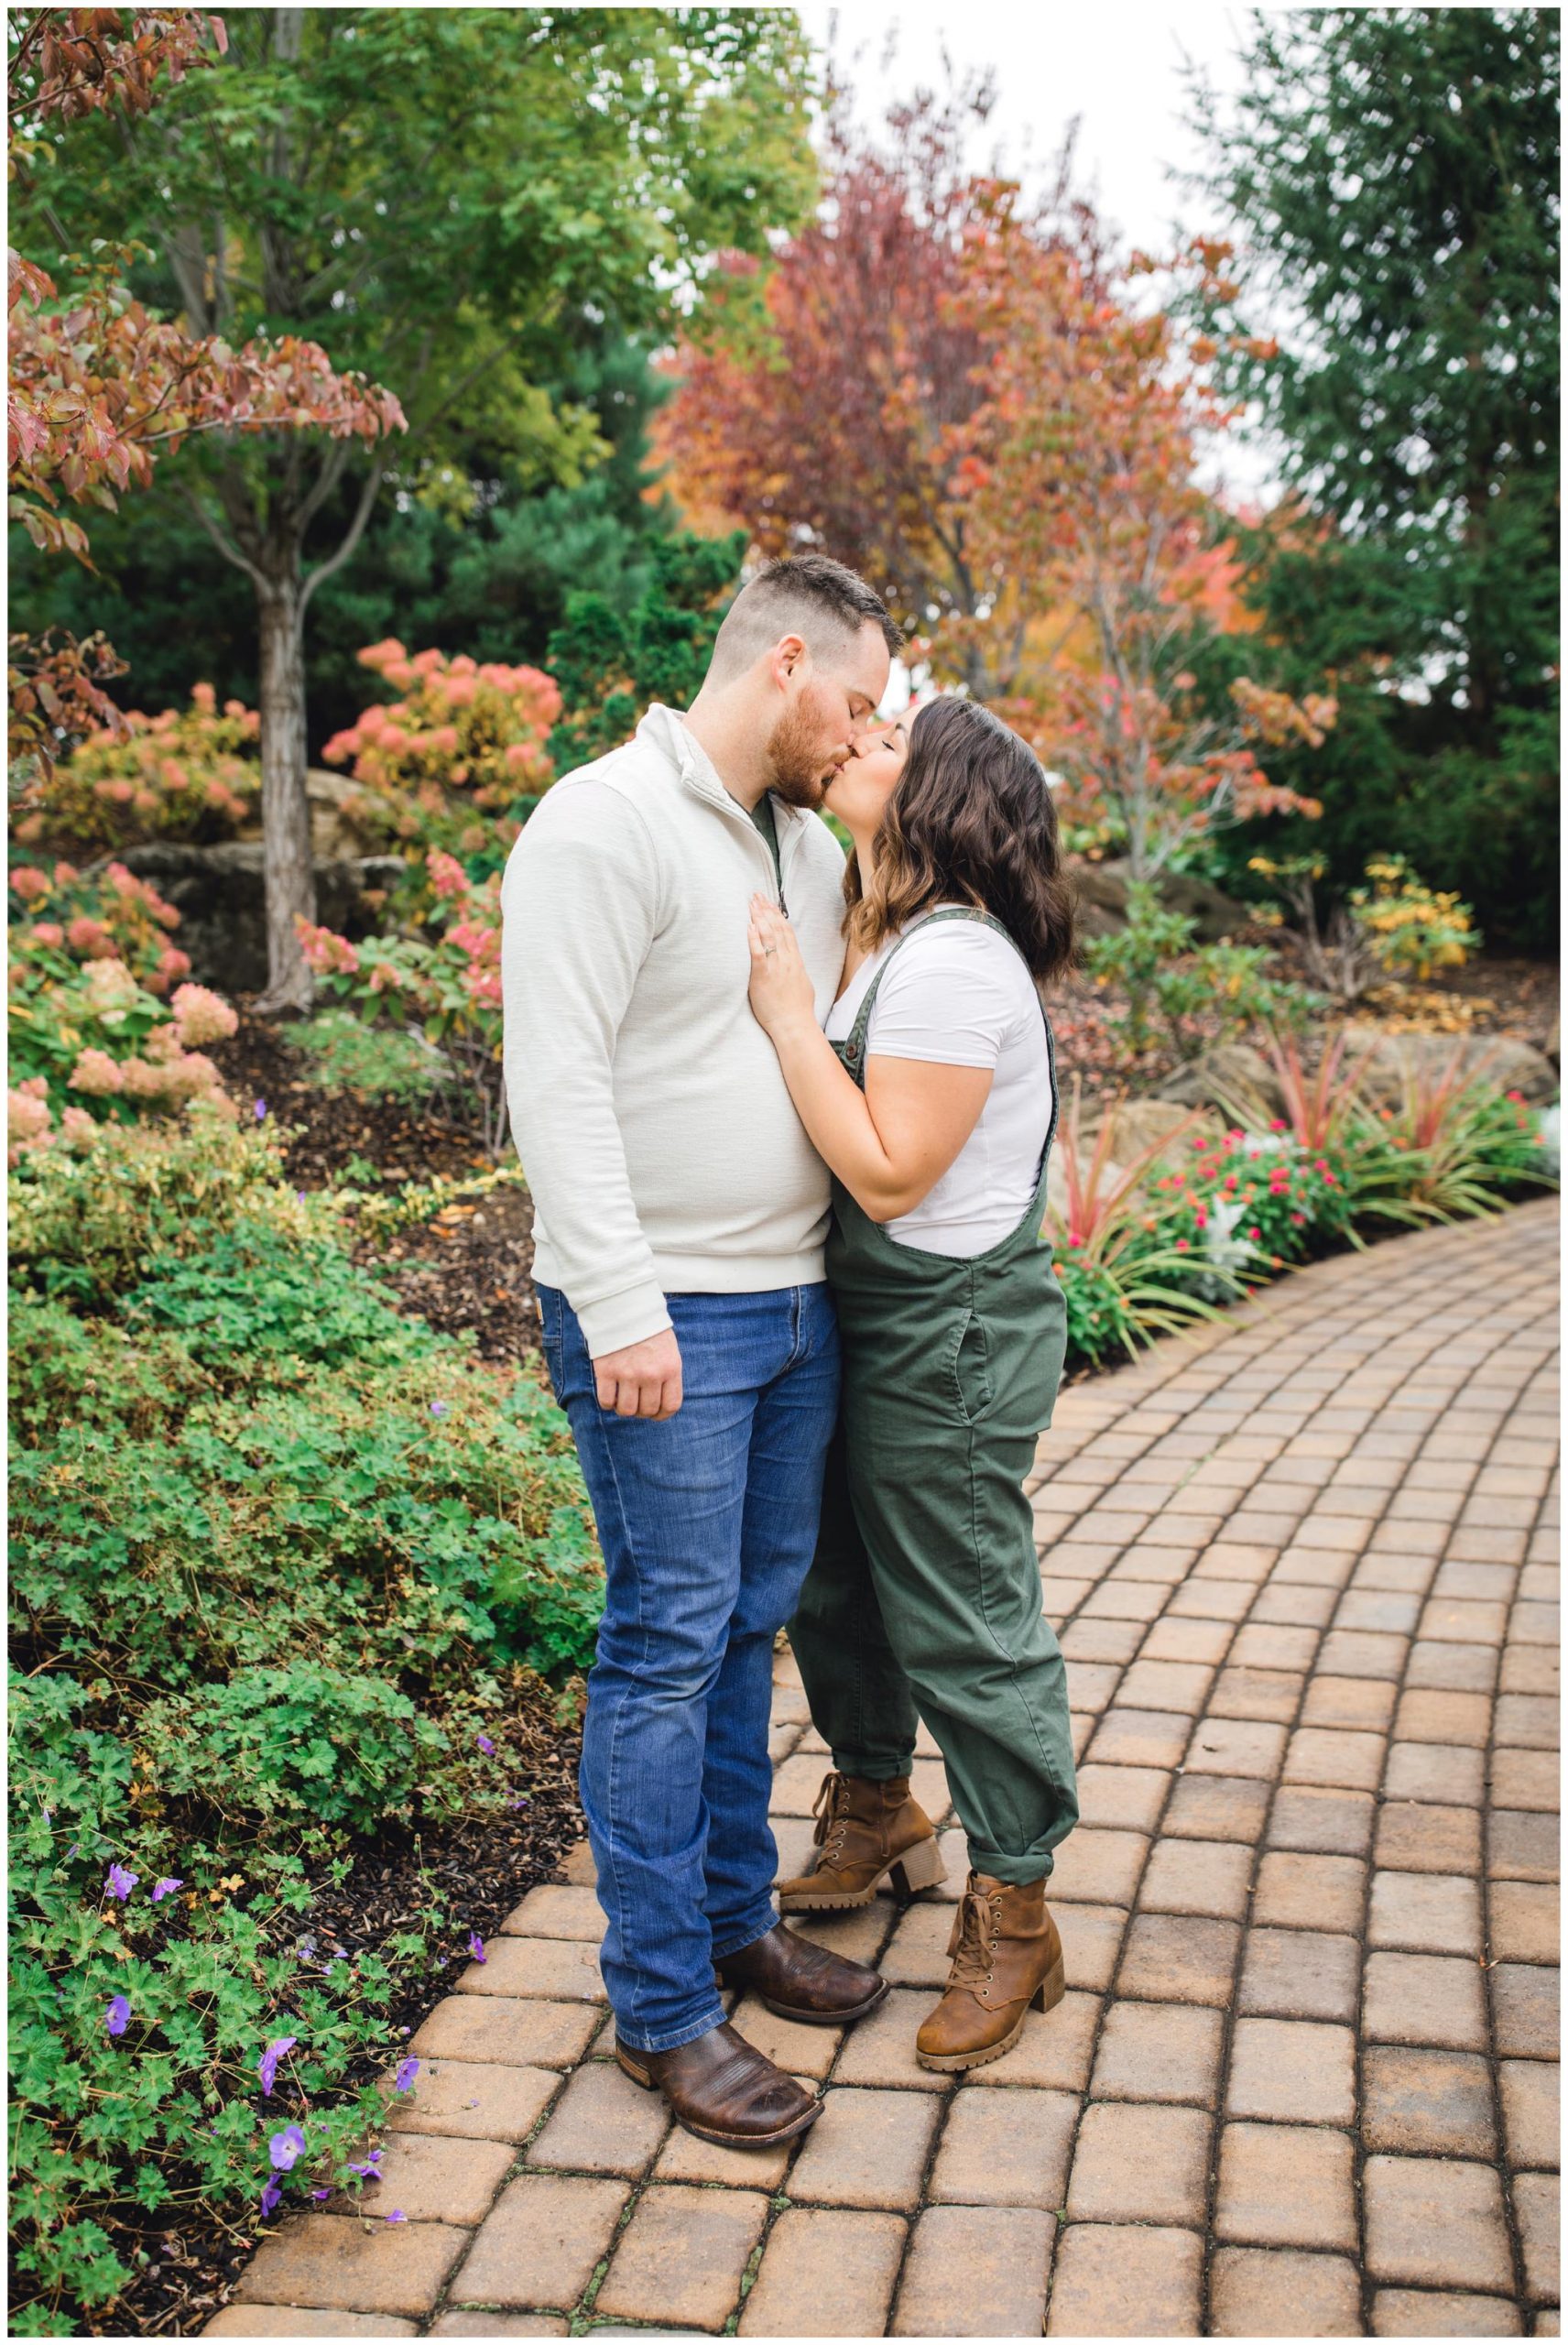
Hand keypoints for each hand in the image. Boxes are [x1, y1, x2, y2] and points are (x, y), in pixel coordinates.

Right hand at [592, 1327, 682, 1419]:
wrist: (624, 1306)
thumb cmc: (647, 1329)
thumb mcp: (668, 1350)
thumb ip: (667, 1375)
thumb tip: (661, 1403)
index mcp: (670, 1368)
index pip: (671, 1406)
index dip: (661, 1415)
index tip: (654, 1413)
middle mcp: (651, 1374)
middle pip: (647, 1410)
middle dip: (641, 1411)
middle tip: (635, 1401)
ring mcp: (628, 1374)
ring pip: (626, 1410)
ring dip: (623, 1408)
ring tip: (622, 1396)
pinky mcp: (606, 1371)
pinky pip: (606, 1401)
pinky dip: (607, 1402)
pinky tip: (609, 1392)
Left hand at [747, 895, 815, 1038]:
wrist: (795, 1025)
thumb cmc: (798, 1010)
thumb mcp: (802, 984)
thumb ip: (795, 971)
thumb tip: (792, 964)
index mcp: (796, 961)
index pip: (787, 931)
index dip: (778, 915)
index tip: (770, 903)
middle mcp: (787, 960)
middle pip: (777, 928)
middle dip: (766, 910)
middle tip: (757, 896)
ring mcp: (776, 968)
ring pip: (769, 936)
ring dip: (759, 917)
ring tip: (751, 904)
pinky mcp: (763, 977)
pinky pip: (758, 953)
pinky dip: (754, 939)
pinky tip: (749, 926)